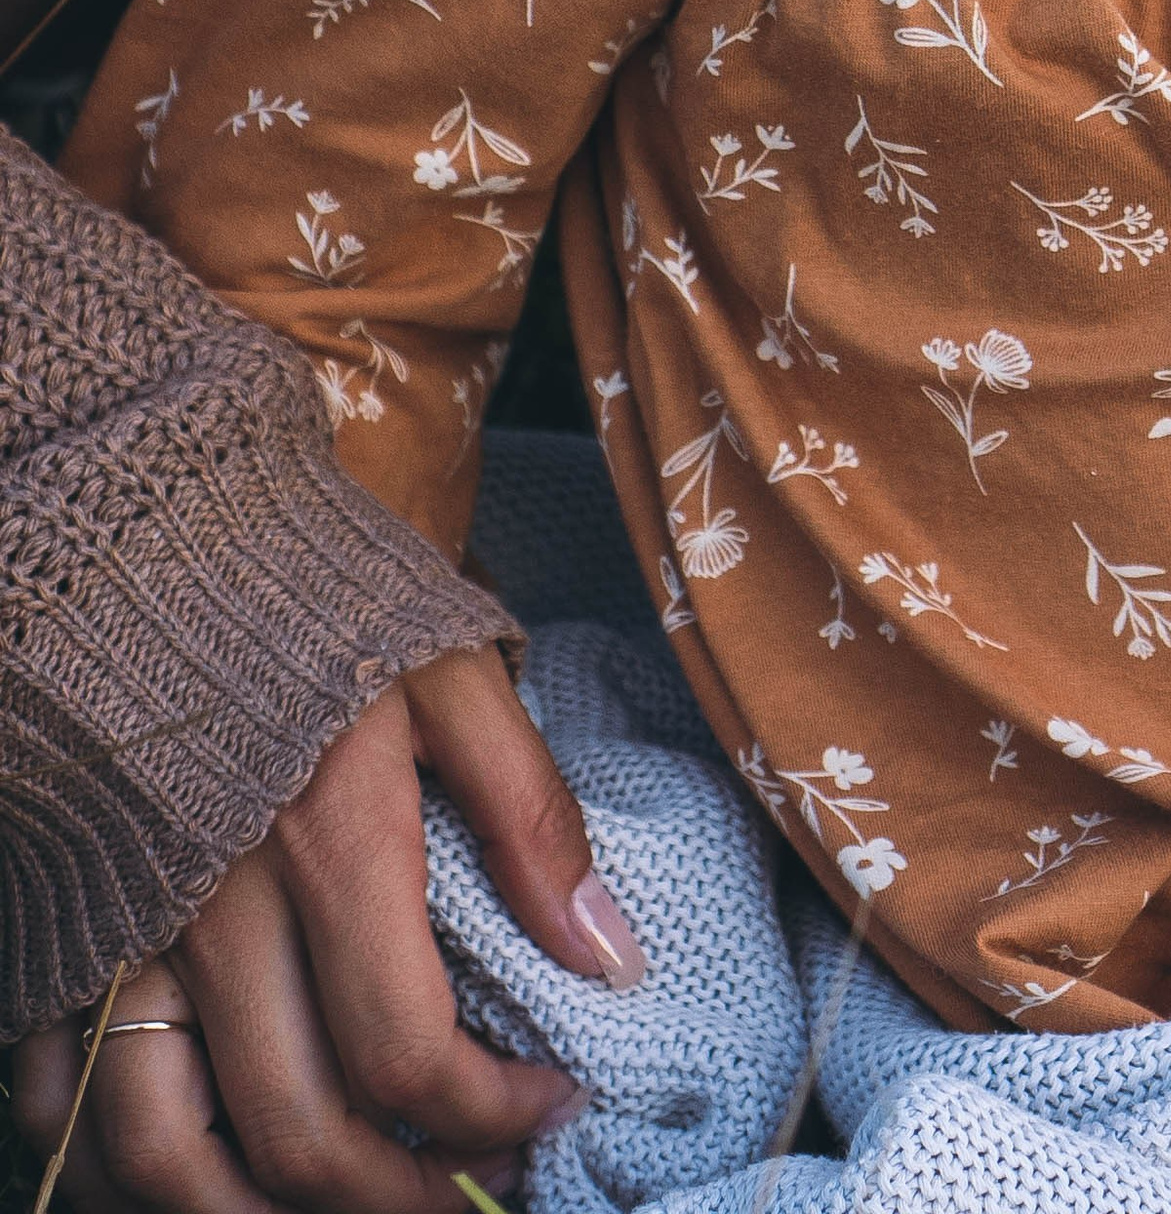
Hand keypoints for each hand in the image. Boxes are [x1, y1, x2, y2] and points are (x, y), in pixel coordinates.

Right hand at [10, 644, 645, 1213]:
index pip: (408, 1056)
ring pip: (167, 1157)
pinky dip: (130, 1171)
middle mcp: (212, 917)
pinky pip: (63, 1105)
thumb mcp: (452, 671)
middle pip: (299, 1133)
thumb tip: (611, 957)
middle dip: (402, 1199)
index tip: (552, 1105)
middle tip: (471, 1197)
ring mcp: (118, 939)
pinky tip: (212, 1170)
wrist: (146, 528)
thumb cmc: (314, 596)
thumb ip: (531, 816)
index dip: (493, 1115)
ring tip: (350, 1207)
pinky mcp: (56, 937)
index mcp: (325, 848)